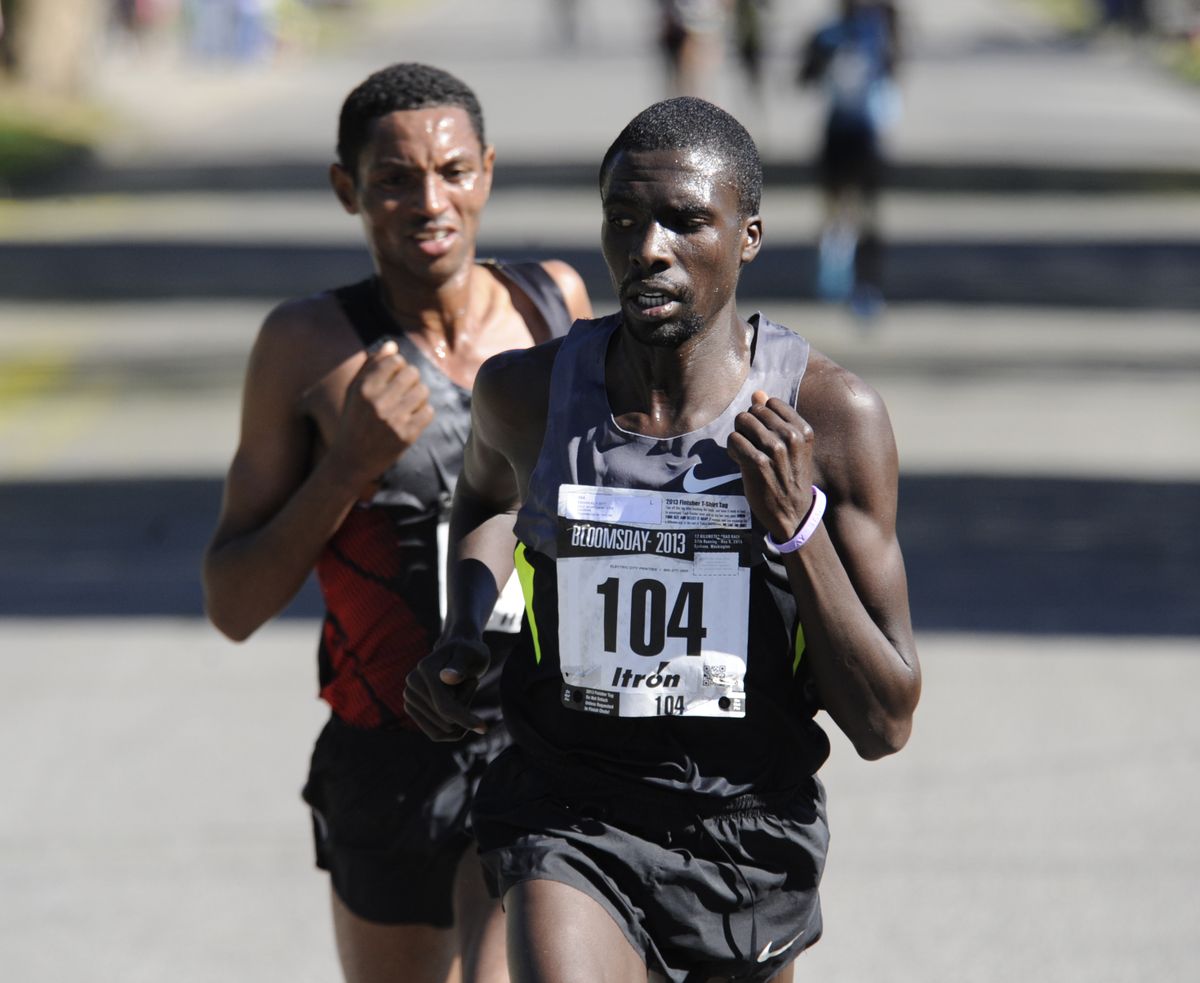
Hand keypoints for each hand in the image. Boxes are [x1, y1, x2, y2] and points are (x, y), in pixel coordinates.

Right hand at [331, 340, 433, 483]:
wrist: (352, 460)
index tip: (394, 378)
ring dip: (419, 396)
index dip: (399, 366)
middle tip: (403, 392)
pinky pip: (428, 412)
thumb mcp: (355, 391)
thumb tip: (392, 345)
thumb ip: (371, 366)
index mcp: (363, 388)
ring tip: (407, 405)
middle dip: (411, 380)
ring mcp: (393, 420)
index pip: (396, 361)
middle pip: (413, 373)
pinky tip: (411, 419)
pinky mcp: (406, 436)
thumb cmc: (354, 420)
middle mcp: (377, 403)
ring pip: (423, 391)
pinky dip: (423, 413)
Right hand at [404, 637, 491, 740]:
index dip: (466, 719)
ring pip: (442, 730)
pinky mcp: (412, 709)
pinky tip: (460, 709)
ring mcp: (410, 698)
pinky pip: (436, 734)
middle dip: (464, 710)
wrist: (458, 653)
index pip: (445, 707)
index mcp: (425, 669)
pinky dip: (453, 728)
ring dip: (459, 718)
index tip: (484, 728)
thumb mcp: (472, 654)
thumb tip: (447, 677)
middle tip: (468, 684)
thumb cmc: (470, 652)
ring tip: (462, 691)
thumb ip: (460, 665)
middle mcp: (412, 684)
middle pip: (446, 721)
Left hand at [727, 390, 816, 541]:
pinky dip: (733, 449)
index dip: (761, 417)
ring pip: (742, 422)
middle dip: (747, 425)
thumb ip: (775, 418)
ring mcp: (775, 450)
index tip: (763, 435)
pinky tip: (740, 462)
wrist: (793, 514)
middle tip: (751, 445)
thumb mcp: (792, 447)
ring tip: (746, 453)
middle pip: (754, 411)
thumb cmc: (789, 477)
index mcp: (803, 430)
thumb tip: (757, 393)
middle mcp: (792, 437)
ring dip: (739, 437)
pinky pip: (734, 440)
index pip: (771, 403)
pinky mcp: (758, 463)